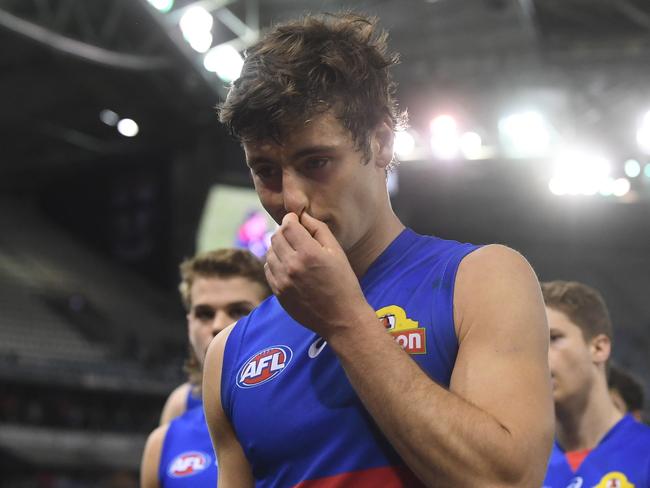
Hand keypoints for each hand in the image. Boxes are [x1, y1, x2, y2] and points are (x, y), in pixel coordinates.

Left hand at [264, 212, 370, 338]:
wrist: (341, 318)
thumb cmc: (344, 284)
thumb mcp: (337, 252)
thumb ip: (319, 230)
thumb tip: (303, 216)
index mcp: (308, 253)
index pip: (288, 225)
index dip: (291, 219)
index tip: (296, 220)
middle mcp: (292, 266)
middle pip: (276, 237)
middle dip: (284, 231)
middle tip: (295, 234)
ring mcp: (282, 281)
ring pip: (269, 252)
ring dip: (278, 247)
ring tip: (293, 250)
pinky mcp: (278, 293)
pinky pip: (268, 269)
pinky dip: (275, 262)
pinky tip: (288, 265)